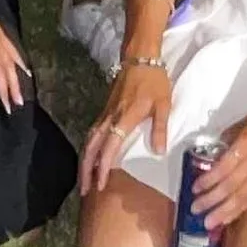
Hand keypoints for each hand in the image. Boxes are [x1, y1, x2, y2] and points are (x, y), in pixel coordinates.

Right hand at [79, 61, 173, 192]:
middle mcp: (110, 117)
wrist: (140, 56)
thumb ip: (160, 128)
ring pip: (89, 140)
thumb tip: (158, 153)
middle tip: (83, 190)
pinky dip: (88, 148)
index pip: (109, 147)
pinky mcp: (105, 110)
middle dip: (85, 169)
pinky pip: (92, 132)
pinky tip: (89, 158)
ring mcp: (106, 113)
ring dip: (84, 161)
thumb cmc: (154, 80)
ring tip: (83, 180)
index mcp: (124, 118)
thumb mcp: (163, 103)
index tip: (100, 184)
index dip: (103, 167)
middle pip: (91, 146)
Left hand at [190, 104, 246, 230]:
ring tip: (209, 223)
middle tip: (196, 209)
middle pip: (231, 185)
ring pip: (242, 197)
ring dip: (224, 211)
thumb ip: (228, 140)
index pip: (225, 166)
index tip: (195, 188)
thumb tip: (213, 156)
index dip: (209, 179)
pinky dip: (239, 210)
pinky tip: (227, 219)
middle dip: (212, 199)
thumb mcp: (244, 123)